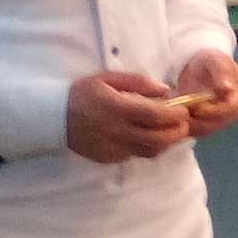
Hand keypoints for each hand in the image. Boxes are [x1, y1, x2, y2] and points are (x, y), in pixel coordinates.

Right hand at [66, 72, 191, 163]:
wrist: (54, 117)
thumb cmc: (84, 93)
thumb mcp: (108, 79)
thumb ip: (138, 82)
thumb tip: (165, 90)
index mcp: (118, 108)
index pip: (156, 115)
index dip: (175, 115)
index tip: (183, 110)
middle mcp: (118, 131)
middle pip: (158, 138)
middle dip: (177, 132)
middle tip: (183, 124)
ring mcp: (114, 148)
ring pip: (150, 151)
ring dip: (166, 143)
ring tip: (172, 132)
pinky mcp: (110, 158)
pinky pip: (136, 155)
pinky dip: (148, 147)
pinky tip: (149, 137)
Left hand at [176, 49, 237, 139]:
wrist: (197, 67)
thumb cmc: (208, 61)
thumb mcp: (214, 59)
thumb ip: (222, 71)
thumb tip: (228, 88)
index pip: (233, 108)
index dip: (215, 110)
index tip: (198, 107)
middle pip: (222, 122)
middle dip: (202, 120)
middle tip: (184, 113)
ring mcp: (225, 119)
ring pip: (211, 129)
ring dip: (194, 125)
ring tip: (179, 115)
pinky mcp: (212, 124)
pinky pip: (202, 132)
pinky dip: (190, 128)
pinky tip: (179, 119)